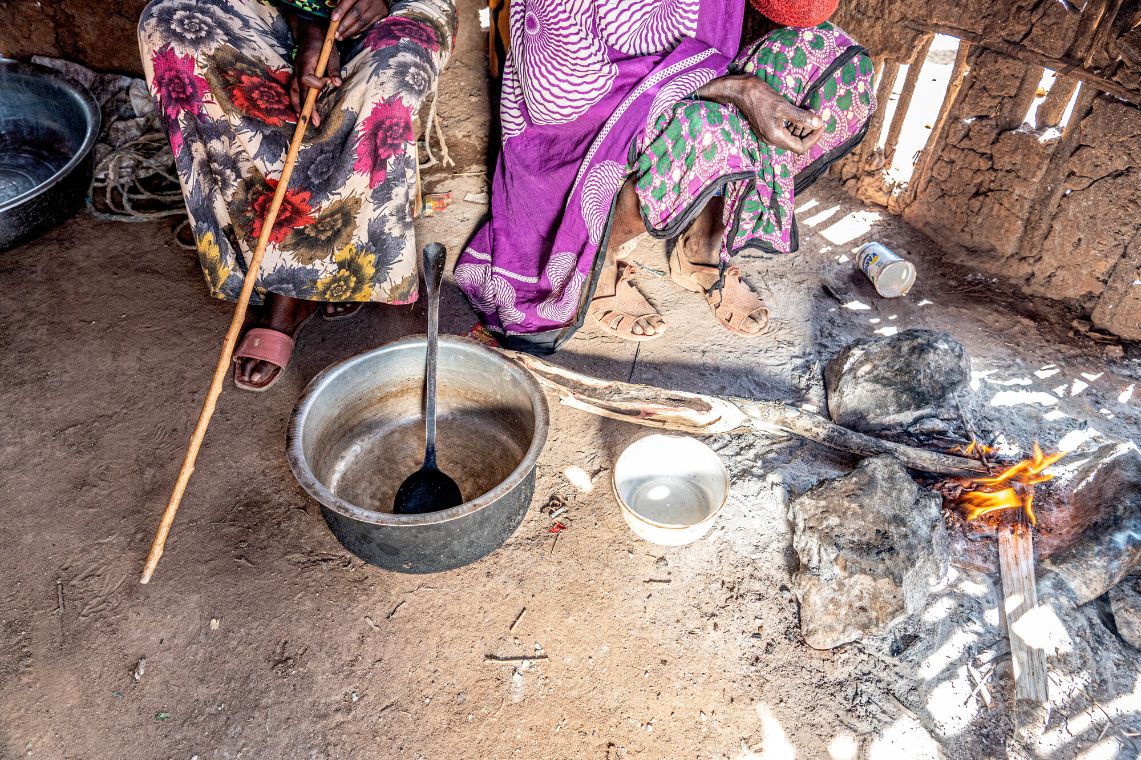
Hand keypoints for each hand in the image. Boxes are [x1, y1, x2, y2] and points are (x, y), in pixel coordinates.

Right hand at [289, 21, 341, 127]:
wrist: (309, 31)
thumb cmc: (322, 42)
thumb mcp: (331, 53)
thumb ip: (333, 69)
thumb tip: (337, 84)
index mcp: (305, 63)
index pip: (307, 79)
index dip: (316, 84)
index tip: (327, 83)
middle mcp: (298, 70)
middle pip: (300, 92)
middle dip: (307, 108)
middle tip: (314, 122)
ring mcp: (296, 73)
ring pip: (293, 92)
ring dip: (298, 107)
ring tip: (303, 121)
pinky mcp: (297, 75)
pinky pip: (294, 90)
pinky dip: (296, 101)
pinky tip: (301, 112)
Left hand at [332, 0, 389, 39]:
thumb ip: (343, 2)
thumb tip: (336, 16)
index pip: (349, 1)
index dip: (341, 11)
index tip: (333, 19)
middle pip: (356, 14)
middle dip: (345, 25)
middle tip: (336, 34)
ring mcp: (378, 7)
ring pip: (363, 22)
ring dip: (351, 31)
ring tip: (342, 37)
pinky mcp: (382, 13)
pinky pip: (369, 25)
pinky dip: (359, 31)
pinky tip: (352, 34)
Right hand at [697, 75, 824, 155]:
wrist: (740, 91)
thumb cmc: (761, 97)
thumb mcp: (783, 106)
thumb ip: (801, 117)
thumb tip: (819, 123)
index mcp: (776, 137)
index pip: (800, 147)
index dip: (814, 138)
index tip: (822, 124)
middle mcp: (772, 140)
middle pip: (796, 144)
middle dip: (809, 133)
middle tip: (818, 118)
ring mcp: (768, 135)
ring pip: (791, 138)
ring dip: (802, 129)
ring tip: (810, 115)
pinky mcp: (767, 128)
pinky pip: (785, 132)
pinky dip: (794, 125)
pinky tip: (798, 114)